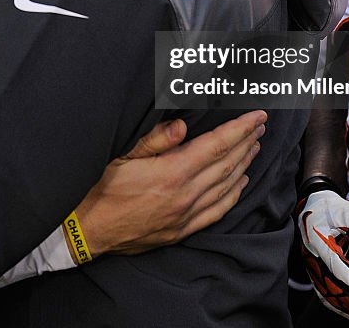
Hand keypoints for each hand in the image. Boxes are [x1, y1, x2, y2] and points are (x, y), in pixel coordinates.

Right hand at [74, 111, 266, 256]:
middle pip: (227, 164)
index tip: (257, 117)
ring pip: (227, 186)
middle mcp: (185, 195)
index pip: (217, 145)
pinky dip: (234, 194)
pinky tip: (242, 182)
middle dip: (247, 141)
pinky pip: (218, 210)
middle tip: (260, 125)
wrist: (89, 231)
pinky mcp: (183, 229)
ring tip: (254, 146)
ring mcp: (186, 215)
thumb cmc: (101, 190)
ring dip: (245, 163)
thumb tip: (182, 126)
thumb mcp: (121, 157)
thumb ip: (154, 141)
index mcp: (172, 172)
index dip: (240, 129)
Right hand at [297, 188, 348, 324]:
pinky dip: (338, 305)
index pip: (340, 270)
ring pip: (328, 295)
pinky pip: (325, 293)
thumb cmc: (328, 207)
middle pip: (334, 288)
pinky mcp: (316, 271)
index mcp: (319, 243)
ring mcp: (313, 267)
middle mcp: (314, 259)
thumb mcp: (345, 209)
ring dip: (348, 309)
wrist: (310, 205)